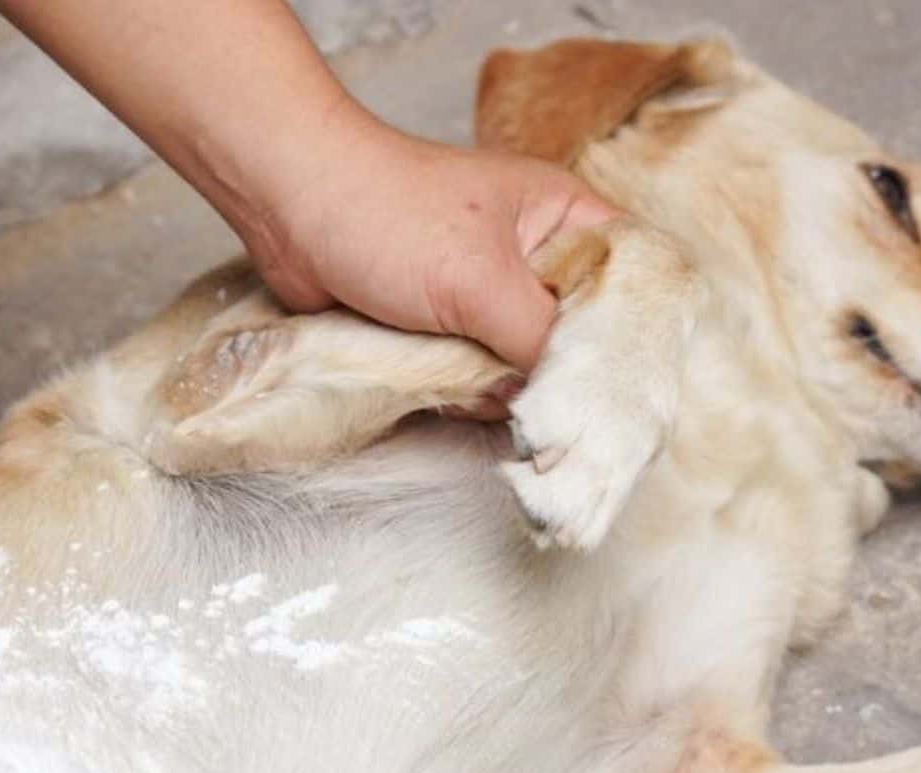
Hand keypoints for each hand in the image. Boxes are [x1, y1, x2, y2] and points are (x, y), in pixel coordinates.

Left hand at [237, 119, 616, 370]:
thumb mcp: (482, 280)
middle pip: (578, 339)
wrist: (288, 210)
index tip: (627, 393)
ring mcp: (486, 299)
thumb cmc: (387, 215)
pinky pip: (476, 379)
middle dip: (561, 378)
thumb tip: (566, 403)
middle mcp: (533, 260)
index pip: (631, 284)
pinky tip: (454, 402)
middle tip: (550, 413)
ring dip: (505, 393)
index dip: (633, 339)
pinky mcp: (444, 331)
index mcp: (565, 219)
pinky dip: (467, 396)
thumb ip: (538, 343)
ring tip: (487, 399)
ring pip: (524, 368)